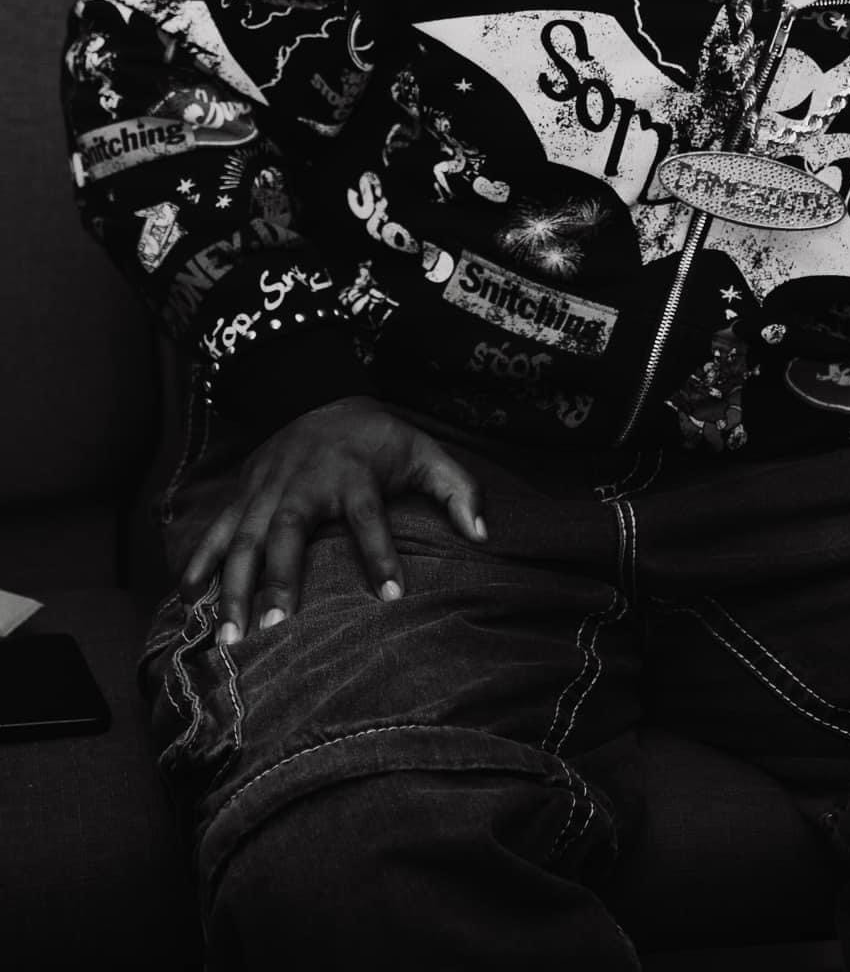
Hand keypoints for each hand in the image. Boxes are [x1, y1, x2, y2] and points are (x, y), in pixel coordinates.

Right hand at [180, 395, 486, 646]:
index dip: (381, 555)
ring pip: (243, 537)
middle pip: (288, 531)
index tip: (391, 598)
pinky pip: (216, 528)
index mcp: (353, 475)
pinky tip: (187, 597)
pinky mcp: (243, 492)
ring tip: (228, 635)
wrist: (318, 392)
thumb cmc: (377, 437)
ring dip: (233, 586)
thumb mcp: (424, 451)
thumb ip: (458, 489)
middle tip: (275, 629)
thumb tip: (484, 534)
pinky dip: (199, 560)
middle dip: (279, 579)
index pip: (370, 517)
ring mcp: (267, 489)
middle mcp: (304, 483)